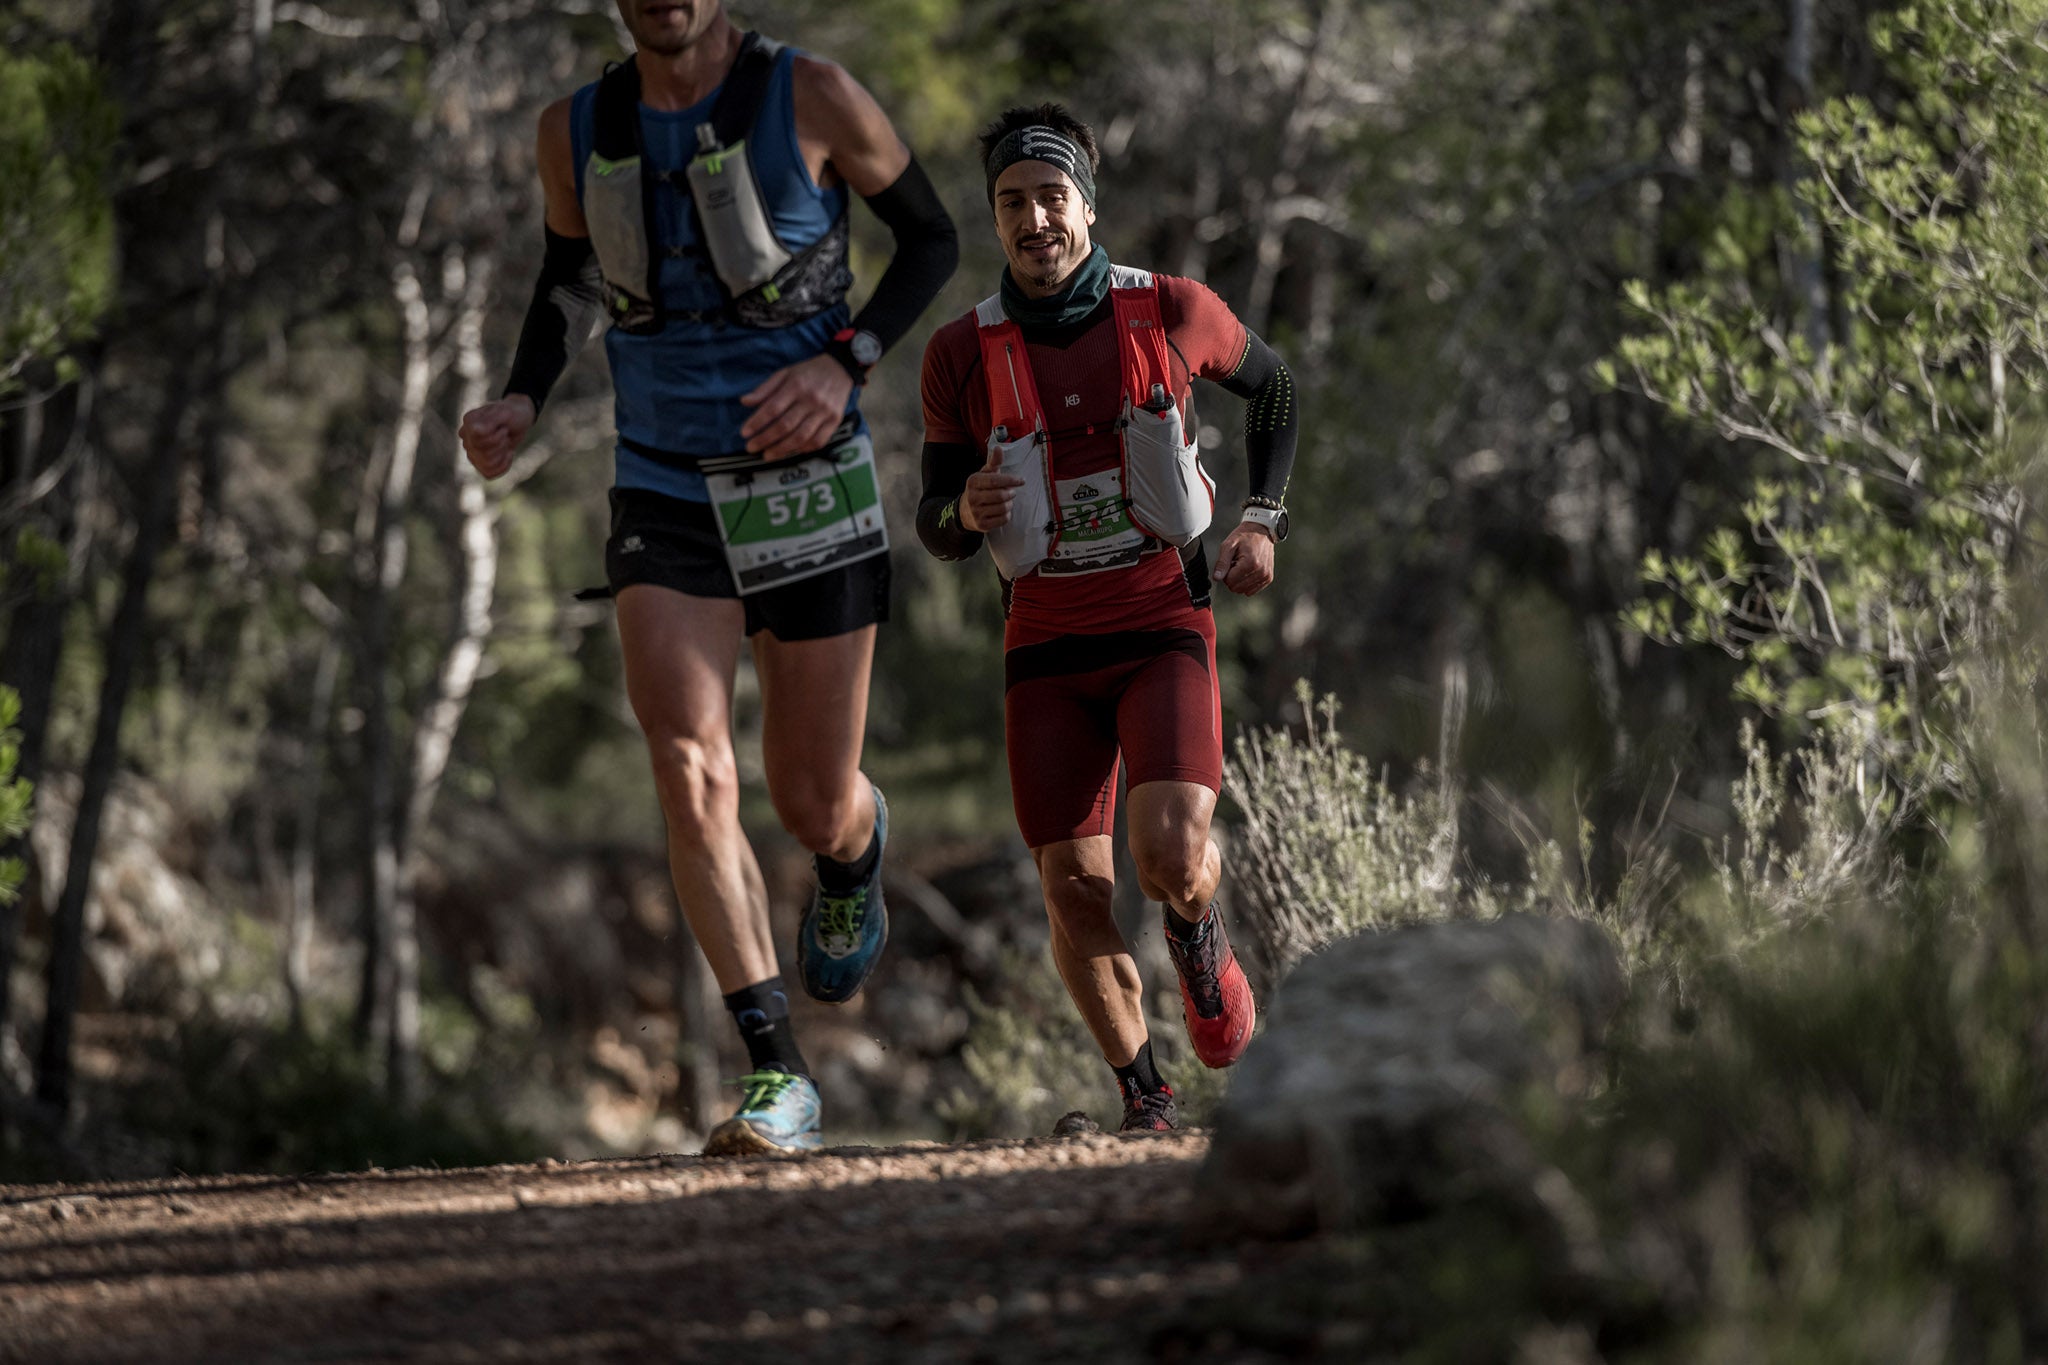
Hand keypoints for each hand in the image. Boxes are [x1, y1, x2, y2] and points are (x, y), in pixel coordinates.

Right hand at [458, 395, 535, 478]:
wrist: (519, 420)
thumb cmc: (512, 414)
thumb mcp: (505, 413)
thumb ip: (490, 421)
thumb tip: (475, 430)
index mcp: (469, 422)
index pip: (478, 441)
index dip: (496, 438)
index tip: (502, 428)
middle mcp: (466, 437)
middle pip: (483, 453)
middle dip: (501, 445)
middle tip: (505, 434)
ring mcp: (471, 451)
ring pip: (486, 464)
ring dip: (502, 454)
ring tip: (504, 443)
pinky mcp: (479, 463)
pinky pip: (489, 474)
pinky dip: (503, 466)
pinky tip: (507, 454)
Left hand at [739, 354, 854, 458]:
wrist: (840, 370)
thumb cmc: (807, 373)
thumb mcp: (784, 373)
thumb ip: (765, 389)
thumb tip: (744, 401)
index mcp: (796, 386)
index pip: (773, 408)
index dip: (757, 422)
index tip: (745, 433)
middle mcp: (811, 400)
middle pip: (785, 425)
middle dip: (765, 439)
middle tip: (751, 447)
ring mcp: (825, 412)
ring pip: (801, 437)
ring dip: (782, 449)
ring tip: (767, 455)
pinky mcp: (835, 421)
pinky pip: (818, 441)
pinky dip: (803, 449)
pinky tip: (790, 451)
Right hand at [960, 448, 1025, 531]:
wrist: (964, 512)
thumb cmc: (979, 489)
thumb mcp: (984, 474)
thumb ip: (993, 462)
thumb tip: (998, 448)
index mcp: (973, 482)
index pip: (995, 480)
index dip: (1011, 480)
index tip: (1021, 480)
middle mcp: (972, 497)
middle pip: (1001, 495)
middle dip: (1011, 493)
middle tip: (1012, 492)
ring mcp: (976, 512)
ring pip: (1003, 508)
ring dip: (1009, 504)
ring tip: (1007, 501)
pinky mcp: (982, 525)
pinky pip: (1002, 519)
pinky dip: (1007, 514)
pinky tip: (1002, 510)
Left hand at [1212, 521, 1275, 594]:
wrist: (1261, 530)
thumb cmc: (1244, 536)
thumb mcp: (1229, 545)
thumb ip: (1222, 563)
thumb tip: (1217, 578)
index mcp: (1250, 563)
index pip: (1230, 581)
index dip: (1226, 573)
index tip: (1231, 562)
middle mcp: (1260, 572)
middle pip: (1236, 588)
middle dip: (1232, 577)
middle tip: (1236, 563)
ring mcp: (1266, 576)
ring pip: (1244, 591)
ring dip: (1240, 580)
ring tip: (1243, 566)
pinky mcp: (1268, 578)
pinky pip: (1252, 590)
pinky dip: (1248, 582)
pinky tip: (1249, 570)